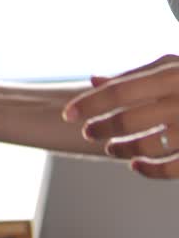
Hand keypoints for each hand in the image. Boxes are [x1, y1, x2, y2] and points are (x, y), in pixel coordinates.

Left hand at [63, 55, 178, 178]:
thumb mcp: (170, 67)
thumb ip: (134, 75)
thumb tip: (94, 80)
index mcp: (171, 74)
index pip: (119, 91)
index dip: (90, 104)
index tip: (67, 113)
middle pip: (130, 119)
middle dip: (102, 127)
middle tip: (88, 132)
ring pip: (149, 145)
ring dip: (123, 148)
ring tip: (110, 148)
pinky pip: (172, 168)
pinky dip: (149, 169)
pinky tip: (135, 164)